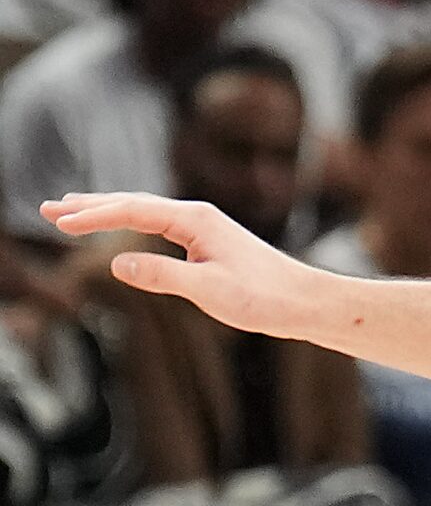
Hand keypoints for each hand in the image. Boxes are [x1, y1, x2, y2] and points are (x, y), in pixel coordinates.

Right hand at [37, 194, 314, 337]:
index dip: (94, 216)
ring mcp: (205, 228)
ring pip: (145, 212)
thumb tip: (118, 262)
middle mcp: (199, 216)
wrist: (307, 302)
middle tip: (48, 210)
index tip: (59, 222)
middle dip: (90, 206)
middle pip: (134, 203)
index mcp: (196, 220)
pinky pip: (159, 225)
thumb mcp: (210, 291)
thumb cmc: (265, 297)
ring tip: (70, 211)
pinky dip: (131, 222)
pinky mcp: (210, 242)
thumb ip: (163, 275)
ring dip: (107, 210)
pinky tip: (122, 227)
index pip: (133, 210)